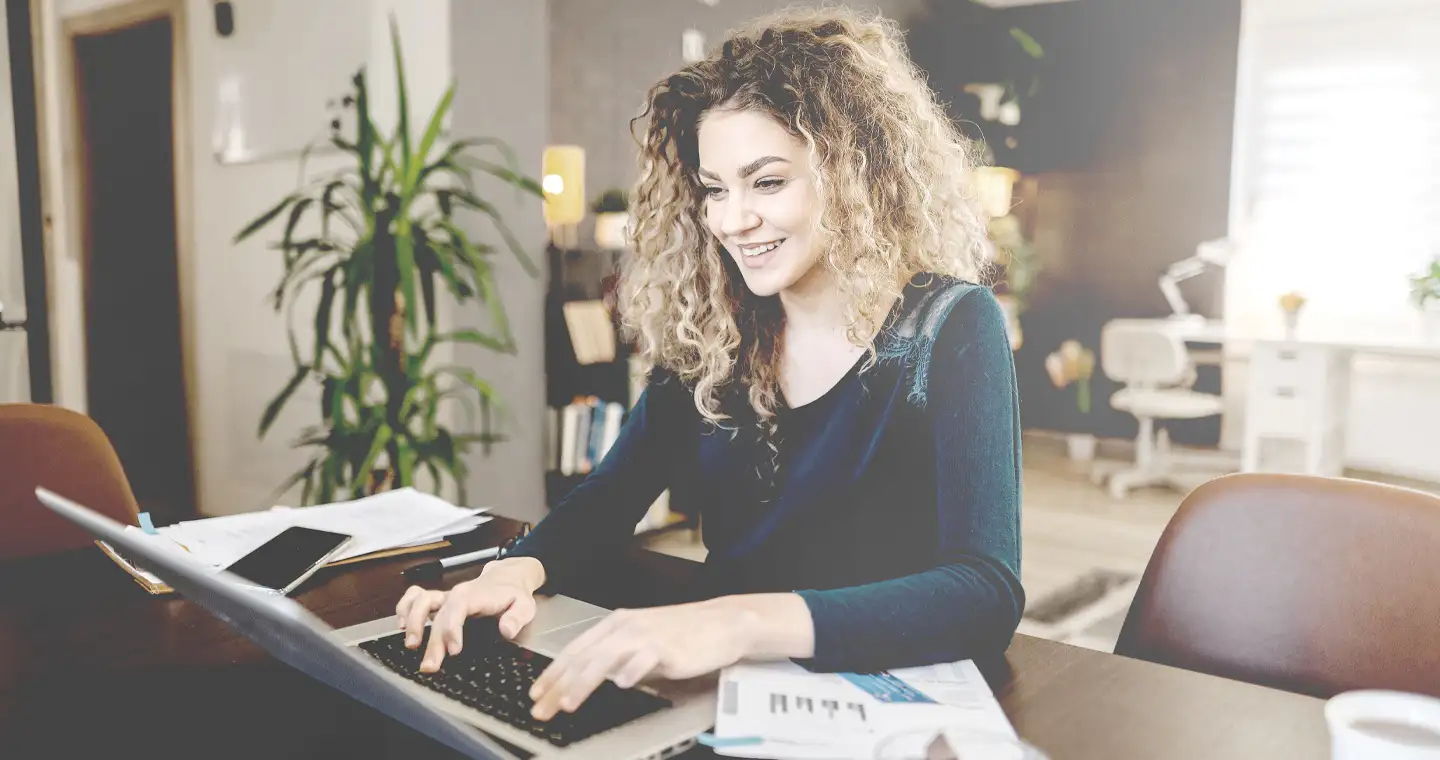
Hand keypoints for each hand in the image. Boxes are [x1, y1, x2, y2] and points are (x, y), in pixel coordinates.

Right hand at [394, 556, 544, 672]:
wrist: (508, 577)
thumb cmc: (514, 593)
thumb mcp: (525, 605)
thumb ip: (517, 617)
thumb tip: (507, 630)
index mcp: (475, 595)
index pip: (458, 609)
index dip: (452, 629)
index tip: (454, 649)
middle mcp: (456, 594)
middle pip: (438, 615)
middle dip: (432, 641)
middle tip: (430, 665)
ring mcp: (446, 596)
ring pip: (421, 602)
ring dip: (412, 622)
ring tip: (411, 645)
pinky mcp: (441, 600)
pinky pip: (416, 597)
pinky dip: (405, 607)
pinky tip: (400, 625)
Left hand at [527, 599, 755, 720]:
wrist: (722, 623)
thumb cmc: (683, 634)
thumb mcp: (642, 640)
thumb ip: (617, 656)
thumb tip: (589, 678)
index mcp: (617, 623)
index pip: (576, 649)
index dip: (552, 672)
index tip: (536, 693)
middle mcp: (627, 626)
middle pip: (584, 656)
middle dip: (558, 684)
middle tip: (541, 707)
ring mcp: (646, 635)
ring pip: (605, 658)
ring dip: (583, 681)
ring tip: (568, 702)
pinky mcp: (667, 647)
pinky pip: (644, 659)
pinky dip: (631, 672)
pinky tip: (621, 684)